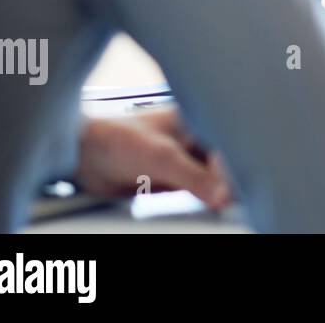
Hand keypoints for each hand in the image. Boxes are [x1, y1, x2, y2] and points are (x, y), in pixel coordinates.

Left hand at [74, 108, 230, 209]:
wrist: (85, 158)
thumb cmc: (118, 140)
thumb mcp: (162, 158)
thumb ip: (195, 177)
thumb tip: (224, 195)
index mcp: (199, 118)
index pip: (231, 142)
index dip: (238, 164)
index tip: (237, 187)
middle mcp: (197, 136)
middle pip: (228, 160)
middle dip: (233, 179)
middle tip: (235, 199)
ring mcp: (187, 158)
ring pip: (217, 177)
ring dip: (221, 190)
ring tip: (226, 204)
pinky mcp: (177, 177)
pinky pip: (202, 189)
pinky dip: (209, 198)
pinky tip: (214, 205)